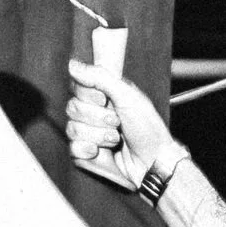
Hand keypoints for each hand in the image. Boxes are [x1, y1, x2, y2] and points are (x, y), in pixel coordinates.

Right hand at [65, 56, 180, 195]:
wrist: (153, 162)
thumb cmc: (147, 128)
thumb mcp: (127, 95)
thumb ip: (99, 77)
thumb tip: (72, 64)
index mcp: (101, 96)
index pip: (77, 87)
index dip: (89, 95)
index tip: (105, 100)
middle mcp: (92, 114)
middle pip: (72, 108)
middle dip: (99, 117)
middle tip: (117, 123)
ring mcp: (87, 135)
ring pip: (72, 129)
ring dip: (99, 135)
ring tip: (116, 139)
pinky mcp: (85, 155)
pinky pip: (73, 148)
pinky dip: (89, 150)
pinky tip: (101, 151)